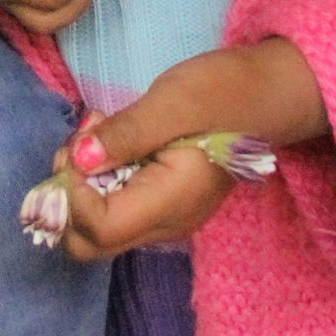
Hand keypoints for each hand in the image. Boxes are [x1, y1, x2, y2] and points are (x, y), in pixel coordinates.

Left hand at [53, 39, 327, 261]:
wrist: (266, 95)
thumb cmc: (224, 93)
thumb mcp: (172, 102)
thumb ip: (125, 134)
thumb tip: (78, 160)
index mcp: (170, 204)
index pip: (98, 230)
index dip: (72, 194)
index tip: (80, 147)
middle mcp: (165, 224)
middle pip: (90, 242)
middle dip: (68, 196)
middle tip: (82, 142)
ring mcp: (164, 216)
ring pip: (97, 226)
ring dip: (81, 183)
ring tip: (99, 130)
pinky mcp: (161, 201)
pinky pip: (114, 206)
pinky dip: (98, 178)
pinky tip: (111, 139)